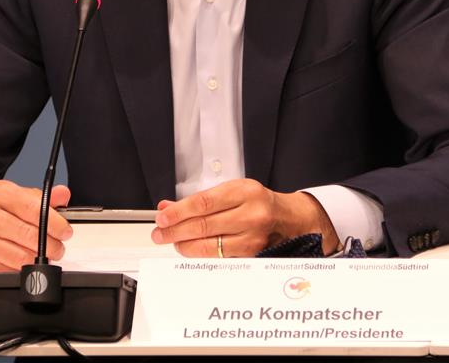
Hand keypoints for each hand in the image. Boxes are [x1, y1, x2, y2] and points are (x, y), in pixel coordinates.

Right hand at [0, 180, 72, 272]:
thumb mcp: (18, 196)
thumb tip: (62, 194)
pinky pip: (10, 270)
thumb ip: (43, 197)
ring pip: (21, 256)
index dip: (55, 223)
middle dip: (51, 245)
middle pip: (29, 235)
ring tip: (45, 254)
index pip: (34, 209)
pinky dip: (23, 268)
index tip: (65, 231)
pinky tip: (26, 260)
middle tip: (58, 247)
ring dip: (39, 259)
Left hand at [150, 178, 338, 256]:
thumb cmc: (258, 202)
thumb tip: (168, 207)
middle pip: (203, 226)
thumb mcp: (232, 190)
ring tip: (172, 241)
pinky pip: (218, 257)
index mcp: (245, 192)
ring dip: (184, 245)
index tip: (163, 217)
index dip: (179, 212)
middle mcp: (251, 215)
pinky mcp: (251, 255)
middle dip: (175, 231)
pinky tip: (190, 248)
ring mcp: (252, 238)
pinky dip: (199, 254)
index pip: (204, 203)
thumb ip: (201, 199)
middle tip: (160, 233)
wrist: (288, 219)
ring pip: (209, 246)